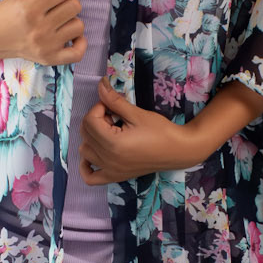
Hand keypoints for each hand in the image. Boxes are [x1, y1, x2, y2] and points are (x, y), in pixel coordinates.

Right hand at [0, 0, 85, 64]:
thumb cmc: (8, 12)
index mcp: (30, 8)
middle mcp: (39, 28)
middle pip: (75, 6)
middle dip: (68, 1)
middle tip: (55, 5)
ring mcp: (45, 46)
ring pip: (79, 26)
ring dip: (71, 20)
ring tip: (57, 20)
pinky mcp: (49, 59)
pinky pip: (78, 53)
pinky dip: (80, 43)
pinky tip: (70, 36)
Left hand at [78, 78, 200, 182]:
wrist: (177, 151)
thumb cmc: (160, 131)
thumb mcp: (136, 113)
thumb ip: (114, 101)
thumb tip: (100, 84)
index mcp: (113, 143)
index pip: (89, 121)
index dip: (98, 108)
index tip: (112, 106)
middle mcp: (109, 160)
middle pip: (85, 134)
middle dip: (96, 120)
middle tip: (114, 117)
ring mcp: (111, 170)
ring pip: (85, 151)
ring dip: (91, 138)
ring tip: (109, 132)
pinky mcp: (115, 176)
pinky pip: (90, 178)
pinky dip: (85, 167)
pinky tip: (94, 154)